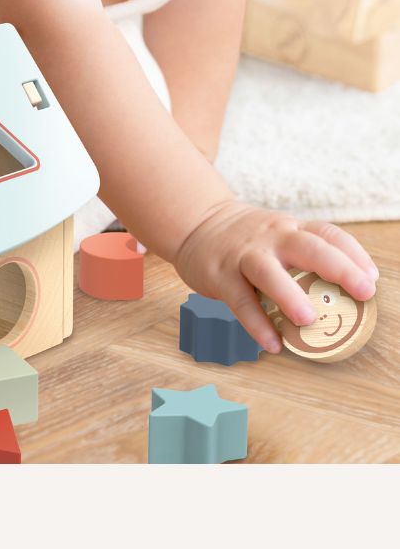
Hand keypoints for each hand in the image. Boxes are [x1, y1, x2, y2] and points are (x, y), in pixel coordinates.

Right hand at [173, 200, 379, 352]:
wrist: (196, 224)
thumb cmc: (248, 239)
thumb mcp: (278, 235)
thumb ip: (307, 257)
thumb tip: (349, 296)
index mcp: (290, 228)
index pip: (327, 234)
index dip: (353, 254)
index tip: (372, 278)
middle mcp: (271, 237)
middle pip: (307, 247)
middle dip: (337, 267)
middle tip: (362, 291)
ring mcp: (244, 255)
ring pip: (268, 272)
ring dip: (290, 295)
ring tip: (308, 319)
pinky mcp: (220, 275)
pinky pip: (240, 301)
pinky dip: (257, 324)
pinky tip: (272, 343)